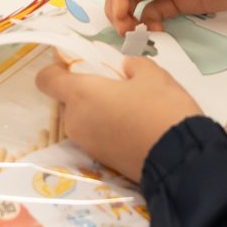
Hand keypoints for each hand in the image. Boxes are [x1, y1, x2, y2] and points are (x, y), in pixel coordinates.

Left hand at [37, 56, 200, 181]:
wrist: (180, 159)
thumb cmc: (161, 108)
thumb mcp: (152, 73)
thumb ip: (131, 65)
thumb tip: (125, 69)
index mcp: (81, 94)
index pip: (46, 79)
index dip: (58, 69)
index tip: (80, 66)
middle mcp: (76, 121)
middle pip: (67, 100)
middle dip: (86, 91)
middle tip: (116, 85)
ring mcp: (87, 144)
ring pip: (82, 118)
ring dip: (97, 110)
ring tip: (130, 106)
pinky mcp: (101, 160)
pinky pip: (95, 135)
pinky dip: (107, 128)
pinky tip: (134, 125)